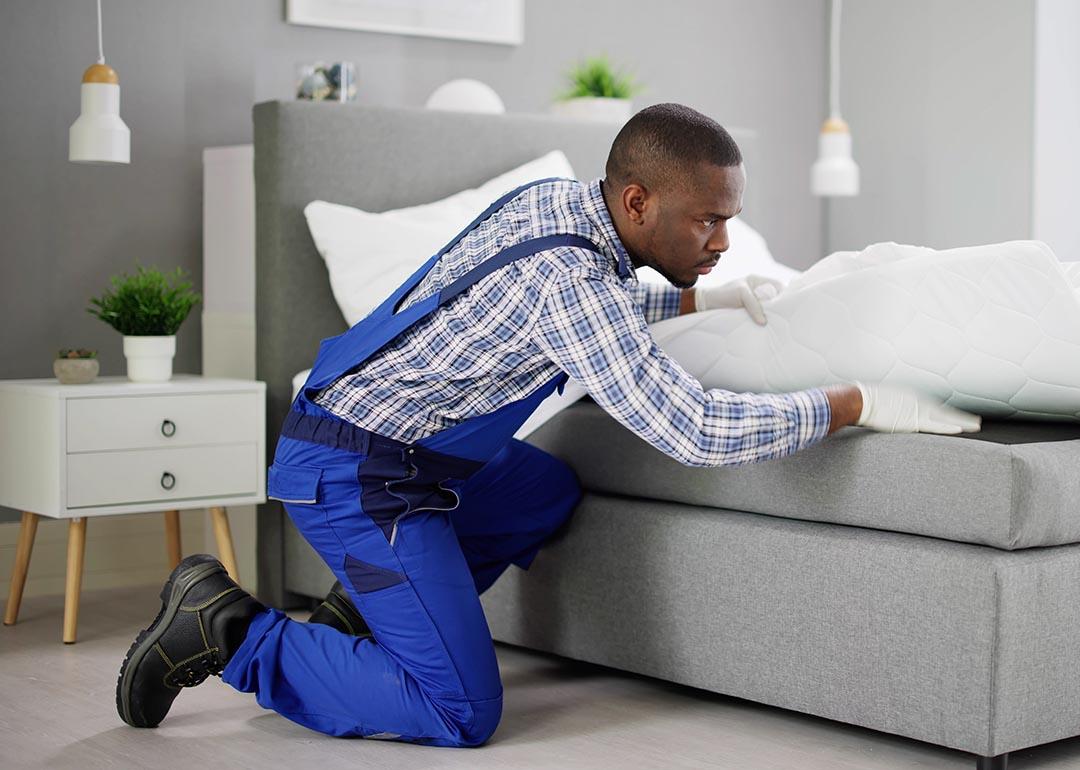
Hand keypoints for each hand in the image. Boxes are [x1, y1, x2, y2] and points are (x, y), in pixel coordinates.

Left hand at [694, 274, 784, 324]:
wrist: (706, 306)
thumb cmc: (723, 295)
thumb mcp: (741, 294)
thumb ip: (755, 304)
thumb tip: (764, 322)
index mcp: (757, 281)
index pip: (778, 286)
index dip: (784, 294)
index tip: (790, 305)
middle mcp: (757, 291)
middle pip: (775, 298)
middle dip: (780, 306)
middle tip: (786, 317)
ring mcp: (754, 303)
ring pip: (769, 309)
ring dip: (772, 316)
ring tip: (778, 324)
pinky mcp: (750, 314)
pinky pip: (762, 317)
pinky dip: (765, 322)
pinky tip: (768, 327)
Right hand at [853, 381, 981, 434]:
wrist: (861, 400)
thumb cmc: (867, 400)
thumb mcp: (885, 399)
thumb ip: (894, 404)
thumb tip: (892, 407)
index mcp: (912, 397)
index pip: (935, 407)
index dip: (949, 413)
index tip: (958, 417)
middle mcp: (919, 401)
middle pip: (945, 411)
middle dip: (961, 416)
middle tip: (977, 422)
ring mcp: (917, 411)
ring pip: (944, 418)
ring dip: (962, 422)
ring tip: (976, 426)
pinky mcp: (912, 421)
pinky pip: (934, 426)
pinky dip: (948, 427)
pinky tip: (960, 429)